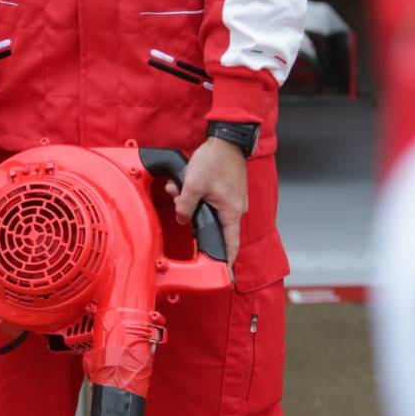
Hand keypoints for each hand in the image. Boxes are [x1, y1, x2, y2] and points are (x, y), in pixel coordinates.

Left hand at [166, 136, 247, 276]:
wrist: (227, 139)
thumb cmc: (215, 160)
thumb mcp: (193, 185)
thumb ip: (185, 206)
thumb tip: (181, 218)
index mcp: (230, 213)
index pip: (230, 244)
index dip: (226, 261)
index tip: (226, 276)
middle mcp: (236, 209)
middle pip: (212, 225)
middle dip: (192, 218)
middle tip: (179, 207)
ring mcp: (233, 199)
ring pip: (208, 210)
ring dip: (191, 202)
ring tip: (178, 188)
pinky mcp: (228, 190)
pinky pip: (211, 200)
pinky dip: (197, 194)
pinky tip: (184, 183)